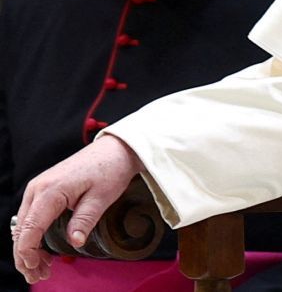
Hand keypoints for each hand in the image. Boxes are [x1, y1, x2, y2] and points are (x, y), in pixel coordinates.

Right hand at [12, 135, 143, 283]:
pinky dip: (32, 235)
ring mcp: (38, 187)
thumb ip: (84, 220)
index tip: (35, 268)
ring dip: (28, 247)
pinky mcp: (43, 189)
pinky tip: (42, 250)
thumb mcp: (101, 198)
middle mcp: (38, 188)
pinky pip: (31, 216)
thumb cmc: (110, 169)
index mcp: (50, 190)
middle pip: (22, 229)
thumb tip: (75, 242)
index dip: (28, 252)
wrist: (115, 150)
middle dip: (26, 256)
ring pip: (23, 224)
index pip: (29, 228)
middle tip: (39, 275)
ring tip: (42, 267)